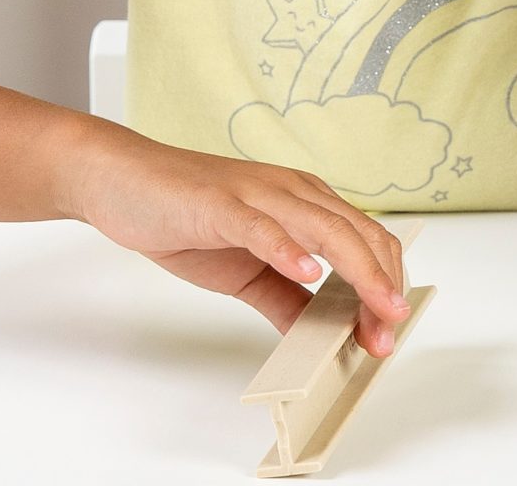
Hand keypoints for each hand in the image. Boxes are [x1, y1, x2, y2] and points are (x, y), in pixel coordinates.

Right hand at [58, 120, 411, 356]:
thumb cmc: (188, 218)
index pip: (364, 240)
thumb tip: (319, 332)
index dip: (384, 283)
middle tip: (389, 332)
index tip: (389, 329)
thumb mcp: (246, 272)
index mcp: (305, 204)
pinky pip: (262, 225)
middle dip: (380, 285)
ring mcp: (259, 194)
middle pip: (356, 235)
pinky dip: (288, 248)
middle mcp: (293, 192)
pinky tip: (307, 271)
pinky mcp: (222, 204)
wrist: (127, 183)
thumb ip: (284, 299)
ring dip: (355, 271)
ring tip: (373, 309)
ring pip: (324, 227)